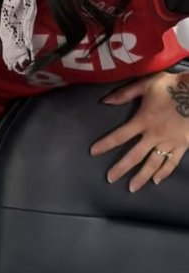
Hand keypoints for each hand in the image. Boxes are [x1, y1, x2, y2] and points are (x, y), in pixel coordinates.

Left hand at [90, 72, 188, 190]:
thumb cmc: (170, 86)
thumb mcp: (145, 85)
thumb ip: (125, 93)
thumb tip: (105, 101)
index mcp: (143, 120)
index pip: (120, 135)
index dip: (106, 144)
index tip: (93, 152)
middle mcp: (154, 134)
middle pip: (135, 155)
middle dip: (121, 168)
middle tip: (110, 179)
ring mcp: (169, 142)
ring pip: (153, 163)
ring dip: (142, 176)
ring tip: (131, 188)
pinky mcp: (183, 145)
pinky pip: (172, 162)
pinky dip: (164, 172)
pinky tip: (156, 181)